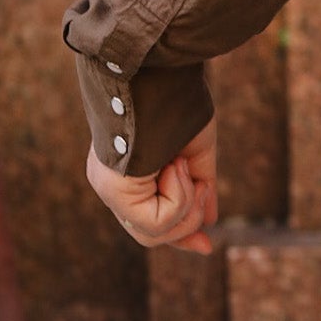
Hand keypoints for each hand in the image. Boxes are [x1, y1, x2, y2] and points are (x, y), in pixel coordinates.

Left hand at [86, 116, 218, 254]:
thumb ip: (197, 190)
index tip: (206, 245)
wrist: (161, 74)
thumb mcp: (193, 153)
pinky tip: (176, 165)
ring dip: (187, 207)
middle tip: (206, 197)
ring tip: (187, 168)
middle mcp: (112, 186)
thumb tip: (210, 222)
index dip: (179, 233)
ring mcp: (110, 191)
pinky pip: (157, 222)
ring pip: (154, 234)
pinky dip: (180, 198)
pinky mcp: (115, 193)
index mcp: (126, 174)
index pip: (147, 219)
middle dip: (186, 225)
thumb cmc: (176, 103)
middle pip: (151, 233)